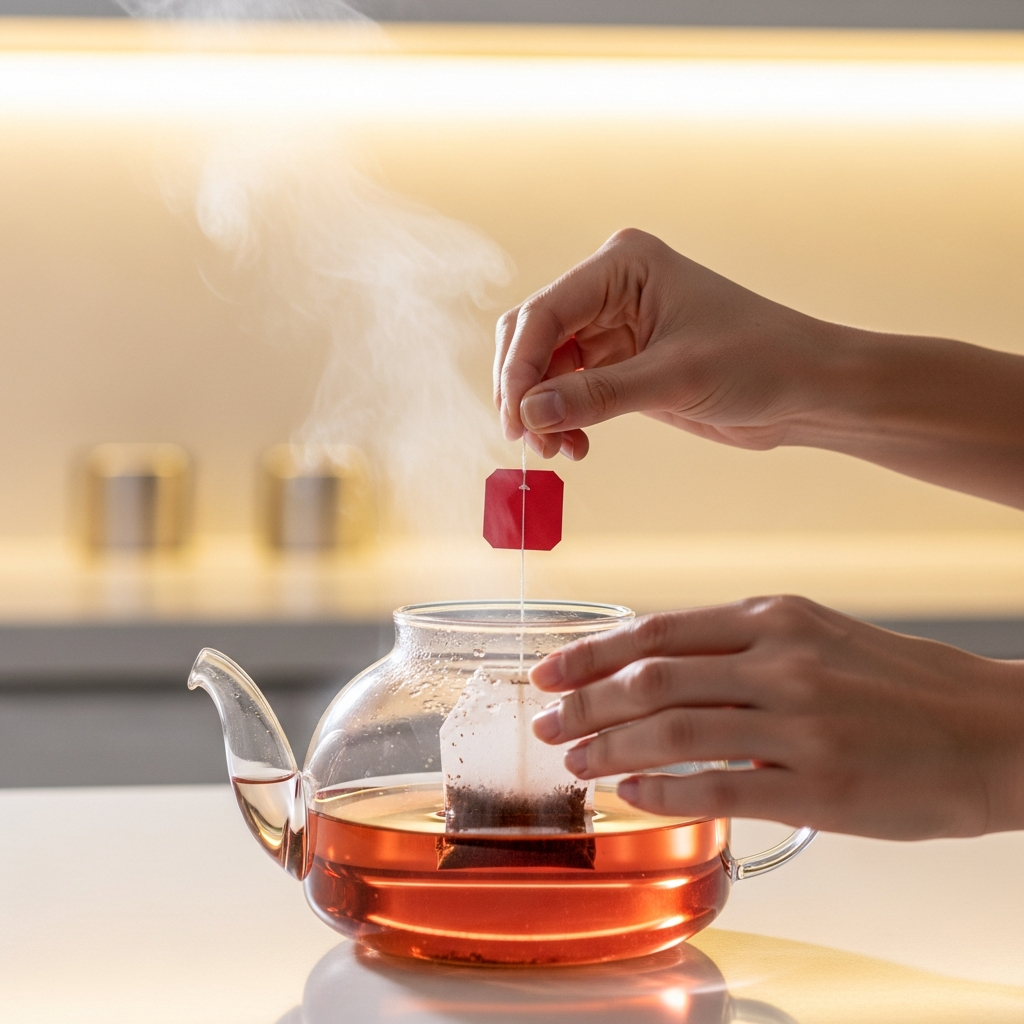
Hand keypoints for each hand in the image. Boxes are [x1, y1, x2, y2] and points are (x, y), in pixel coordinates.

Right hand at [494, 228, 833, 459]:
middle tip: (530, 439)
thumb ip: (599, 395)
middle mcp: (611, 288)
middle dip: (524, 390)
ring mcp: (613, 326)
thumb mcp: (676, 378)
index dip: (519, 368)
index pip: (544, 313)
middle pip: (534, 337)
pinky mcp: (621, 362)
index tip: (516, 419)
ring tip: (559, 449)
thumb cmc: (760, 361)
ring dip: (543, 410)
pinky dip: (563, 419)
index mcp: (623, 265)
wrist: (807, 389)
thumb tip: (531, 413)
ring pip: (546, 368)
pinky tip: (576, 446)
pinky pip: (570, 389)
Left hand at [529, 595, 1023, 838]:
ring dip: (609, 749)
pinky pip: (717, 789)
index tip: (550, 671)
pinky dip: (662, 792)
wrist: (992, 732)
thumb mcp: (816, 634)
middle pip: (650, 680)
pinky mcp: (818, 786)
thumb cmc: (900, 683)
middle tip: (544, 722)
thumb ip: (740, 645)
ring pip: (672, 732)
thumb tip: (658, 667)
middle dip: (583, 704)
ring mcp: (797, 724)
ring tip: (574, 763)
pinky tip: (632, 795)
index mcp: (773, 618)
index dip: (592, 653)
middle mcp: (779, 662)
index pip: (657, 632)